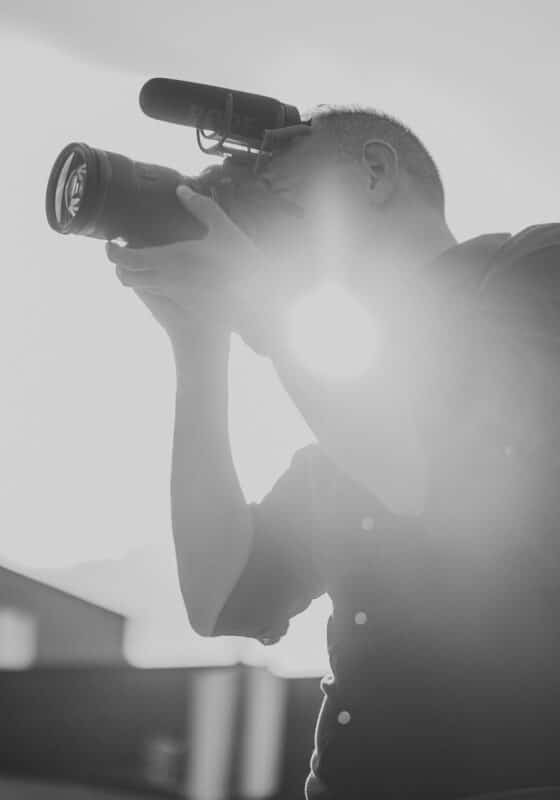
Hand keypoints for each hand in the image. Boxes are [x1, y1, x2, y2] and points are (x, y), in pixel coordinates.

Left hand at [107, 185, 277, 352]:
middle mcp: (166, 279)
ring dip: (132, 275)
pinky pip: (155, 293)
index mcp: (171, 259)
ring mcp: (173, 294)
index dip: (112, 251)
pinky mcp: (181, 304)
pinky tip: (160, 273)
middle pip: (127, 276)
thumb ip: (202, 207)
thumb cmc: (241, 263)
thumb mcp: (223, 230)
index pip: (126, 258)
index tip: (110, 243)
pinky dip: (149, 282)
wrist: (254, 302)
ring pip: (139, 287)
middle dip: (119, 264)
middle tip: (120, 251)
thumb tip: (181, 189)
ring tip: (137, 261)